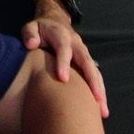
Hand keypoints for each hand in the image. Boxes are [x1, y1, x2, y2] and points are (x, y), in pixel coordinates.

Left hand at [23, 1, 108, 117]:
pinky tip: (100, 109)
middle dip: (92, 80)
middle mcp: (77, 45)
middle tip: (96, 98)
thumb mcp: (31, 27)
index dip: (64, 63)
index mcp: (62, 35)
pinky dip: (99, 91)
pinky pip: (95, 76)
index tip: (63, 79)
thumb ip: (30, 34)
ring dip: (99, 89)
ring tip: (103, 110)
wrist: (55, 22)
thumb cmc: (41, 30)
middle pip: (87, 62)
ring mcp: (84, 54)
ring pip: (95, 71)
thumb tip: (31, 44)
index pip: (64, 49)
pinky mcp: (86, 62)